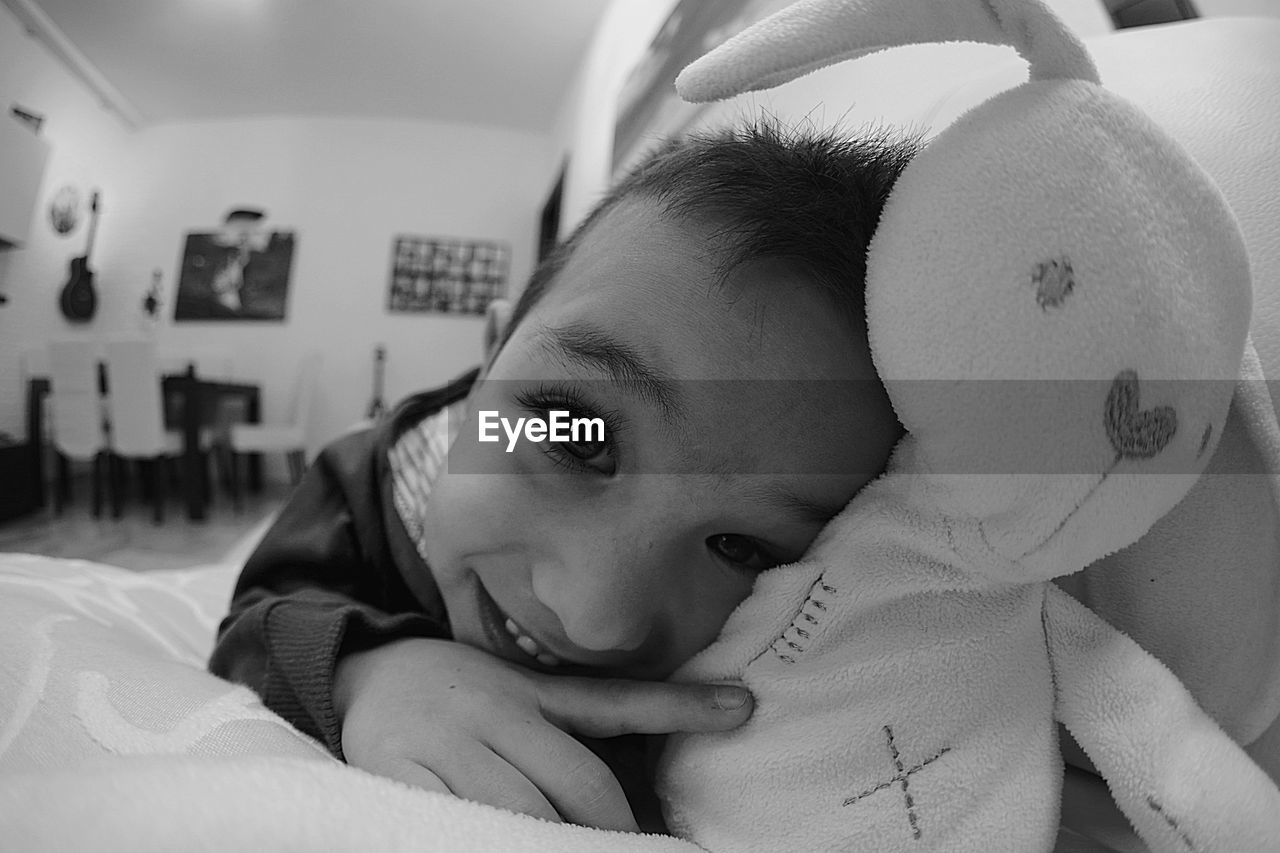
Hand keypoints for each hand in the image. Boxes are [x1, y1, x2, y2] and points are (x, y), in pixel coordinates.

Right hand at [333, 637, 752, 830]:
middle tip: (636, 850)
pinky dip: (485, 843)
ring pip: (519, 813)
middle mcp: (500, 715)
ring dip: (555, 844)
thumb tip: (685, 731)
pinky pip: (453, 824)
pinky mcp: (403, 776)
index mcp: (537, 694)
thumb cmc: (468, 693)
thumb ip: (595, 713)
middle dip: (612, 830)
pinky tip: (504, 847)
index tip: (743, 707)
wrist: (368, 673)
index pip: (619, 702)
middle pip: (578, 782)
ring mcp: (450, 747)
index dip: (681, 707)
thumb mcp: (533, 691)